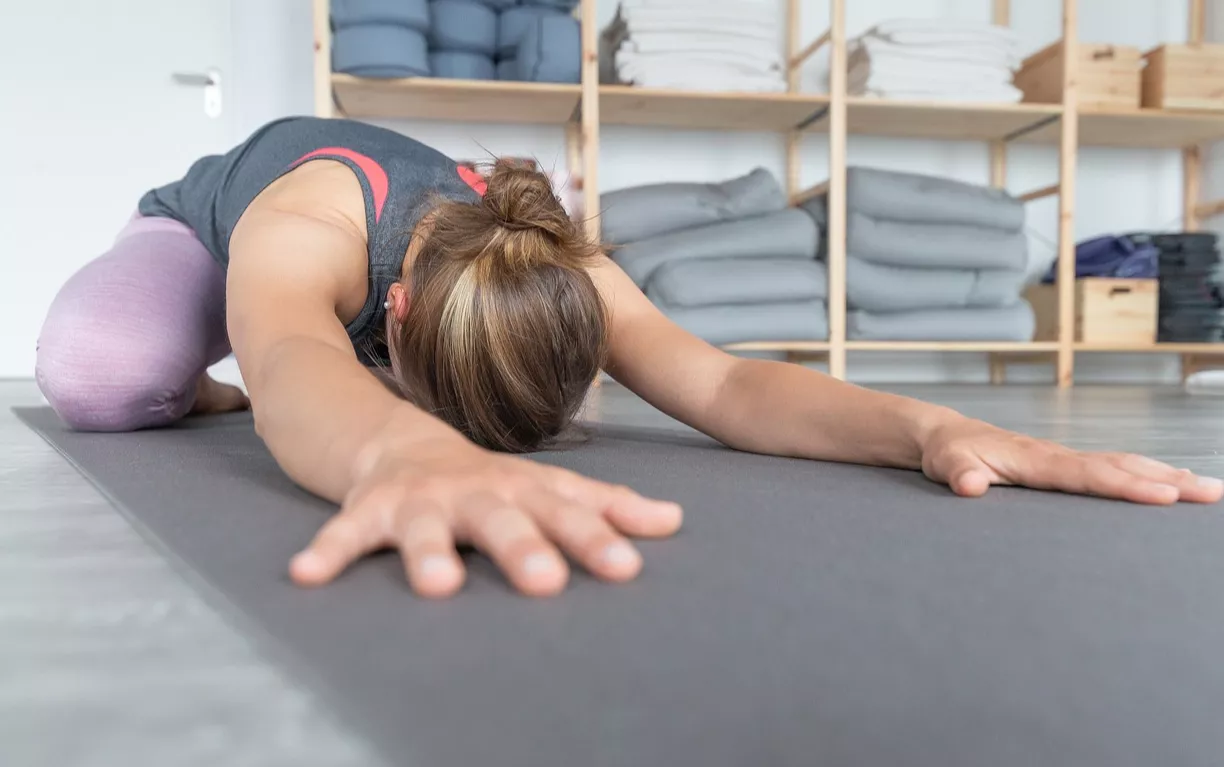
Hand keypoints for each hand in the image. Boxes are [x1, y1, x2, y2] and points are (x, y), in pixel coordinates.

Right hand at [288, 441, 682, 597]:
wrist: (400, 441)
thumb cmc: (488, 479)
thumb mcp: (546, 487)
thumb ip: (605, 506)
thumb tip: (675, 522)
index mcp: (522, 488)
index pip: (566, 510)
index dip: (598, 536)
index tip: (627, 567)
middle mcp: (475, 491)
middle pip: (502, 518)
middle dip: (523, 547)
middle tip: (546, 583)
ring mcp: (421, 498)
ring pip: (426, 527)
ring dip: (430, 554)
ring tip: (439, 587)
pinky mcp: (371, 508)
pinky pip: (346, 530)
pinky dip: (328, 551)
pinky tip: (307, 577)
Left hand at [920, 416, 1223, 504]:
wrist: (945, 436)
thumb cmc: (948, 453)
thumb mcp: (947, 463)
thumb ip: (959, 473)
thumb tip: (968, 485)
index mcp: (1038, 460)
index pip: (1090, 475)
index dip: (1127, 486)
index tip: (1166, 495)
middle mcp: (1060, 456)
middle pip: (1122, 466)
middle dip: (1168, 480)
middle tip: (1213, 494)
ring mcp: (1066, 460)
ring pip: (1125, 464)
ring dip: (1168, 476)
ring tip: (1210, 491)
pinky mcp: (1066, 467)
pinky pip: (1115, 469)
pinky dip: (1148, 475)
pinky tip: (1172, 486)